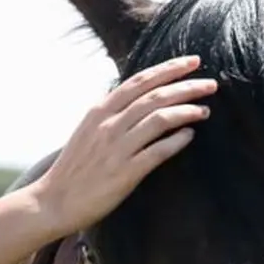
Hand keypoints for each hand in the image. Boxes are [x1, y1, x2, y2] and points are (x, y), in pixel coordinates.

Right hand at [28, 54, 216, 235]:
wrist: (52, 202)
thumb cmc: (71, 170)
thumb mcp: (85, 132)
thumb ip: (108, 116)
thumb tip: (133, 101)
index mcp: (98, 112)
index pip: (138, 82)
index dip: (168, 69)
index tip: (192, 61)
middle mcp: (108, 126)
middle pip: (154, 96)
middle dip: (186, 86)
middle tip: (210, 84)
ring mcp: (116, 149)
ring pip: (159, 119)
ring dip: (187, 111)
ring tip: (204, 110)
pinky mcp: (125, 173)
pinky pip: (158, 151)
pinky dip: (177, 141)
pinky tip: (190, 136)